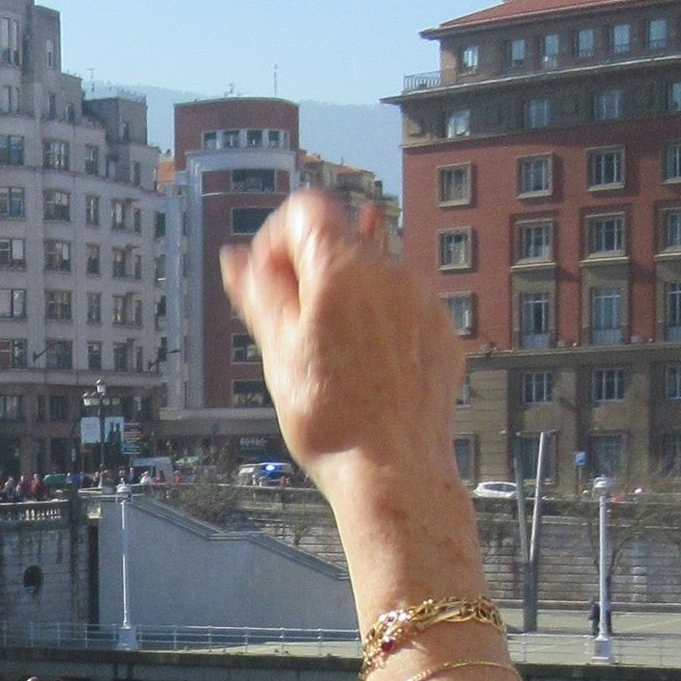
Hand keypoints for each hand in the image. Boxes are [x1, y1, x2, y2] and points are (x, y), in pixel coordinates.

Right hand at [215, 191, 466, 503]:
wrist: (393, 471)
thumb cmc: (332, 418)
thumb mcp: (277, 351)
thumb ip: (259, 292)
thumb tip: (239, 258)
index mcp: (343, 268)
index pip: (307, 209)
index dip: (278, 237)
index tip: (268, 277)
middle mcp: (390, 273)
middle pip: (342, 241)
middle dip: (311, 272)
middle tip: (291, 324)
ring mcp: (422, 301)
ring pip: (374, 276)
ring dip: (346, 298)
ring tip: (329, 353)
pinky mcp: (441, 332)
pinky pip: (403, 308)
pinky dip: (379, 324)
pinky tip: (364, 368)